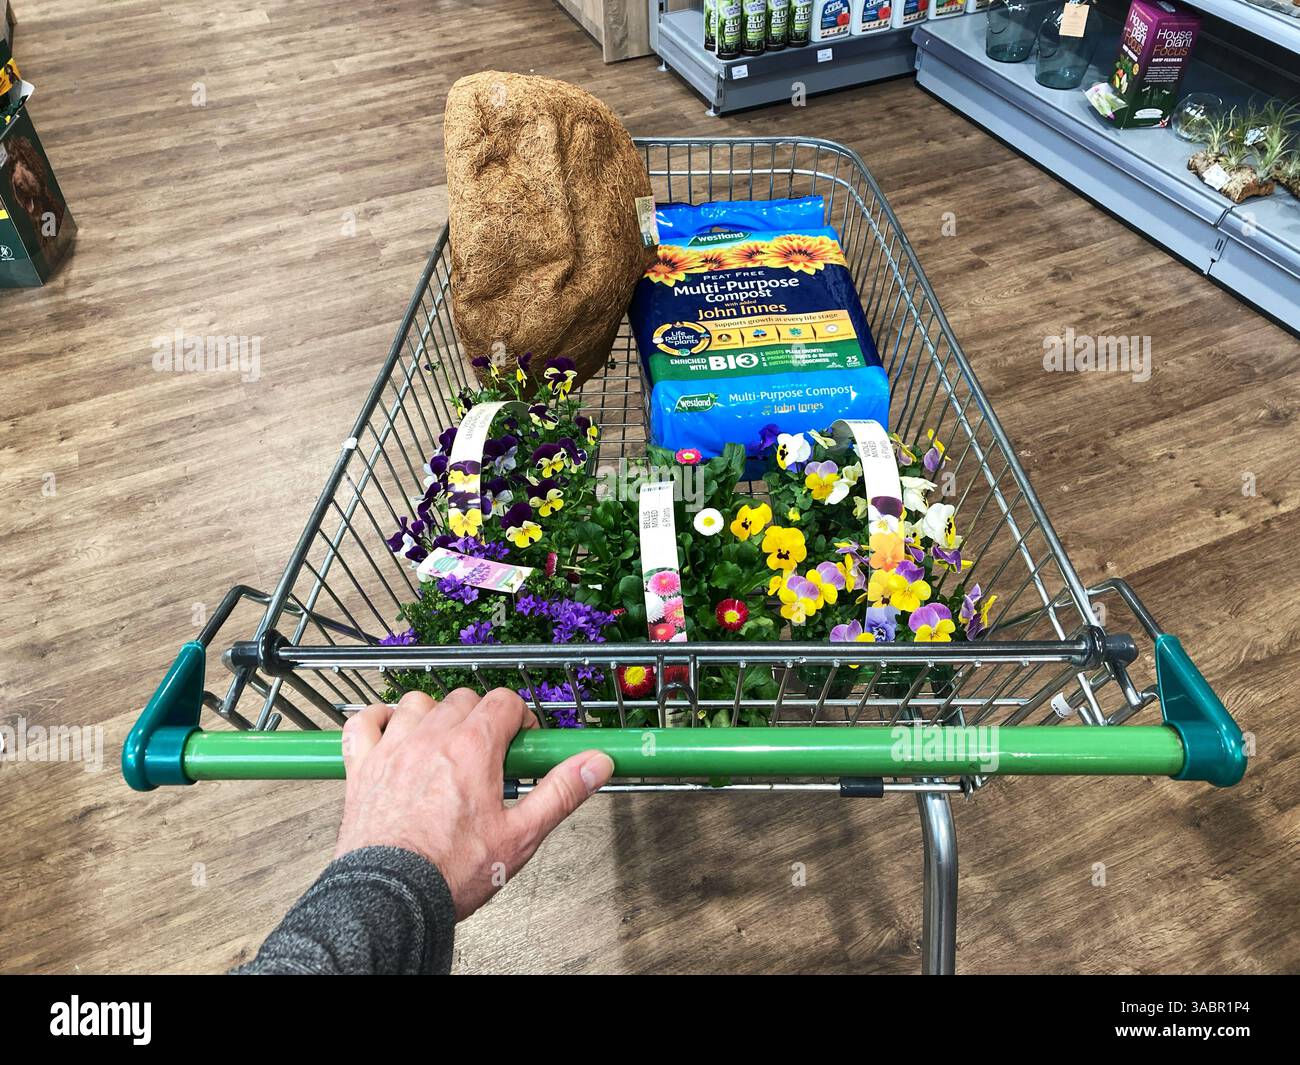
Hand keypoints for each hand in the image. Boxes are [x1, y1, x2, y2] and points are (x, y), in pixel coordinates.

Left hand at [335, 687, 613, 919]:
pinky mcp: (362, 766)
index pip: (504, 702)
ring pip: (416, 703)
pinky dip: (376, 720)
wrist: (391, 897)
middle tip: (488, 752)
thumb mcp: (521, 835)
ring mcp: (392, 748)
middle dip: (481, 716)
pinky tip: (389, 732)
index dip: (518, 718)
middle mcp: (431, 737)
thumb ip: (560, 792)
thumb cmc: (450, 870)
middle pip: (463, 699)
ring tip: (443, 743)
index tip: (520, 742)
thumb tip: (595, 764)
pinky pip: (363, 722)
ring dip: (433, 714)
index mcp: (473, 748)